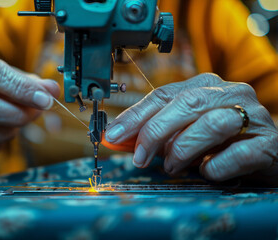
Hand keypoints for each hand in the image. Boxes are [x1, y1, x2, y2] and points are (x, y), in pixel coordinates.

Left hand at [104, 73, 277, 181]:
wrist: (270, 151)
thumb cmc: (223, 139)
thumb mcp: (188, 129)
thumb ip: (160, 130)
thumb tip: (124, 139)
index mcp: (206, 86)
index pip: (164, 94)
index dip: (135, 115)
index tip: (114, 134)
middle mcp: (230, 94)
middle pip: (186, 103)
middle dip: (155, 131)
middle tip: (139, 156)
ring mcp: (252, 117)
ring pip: (211, 124)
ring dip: (183, 149)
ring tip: (172, 166)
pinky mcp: (269, 144)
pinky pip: (238, 154)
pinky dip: (215, 166)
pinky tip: (206, 172)